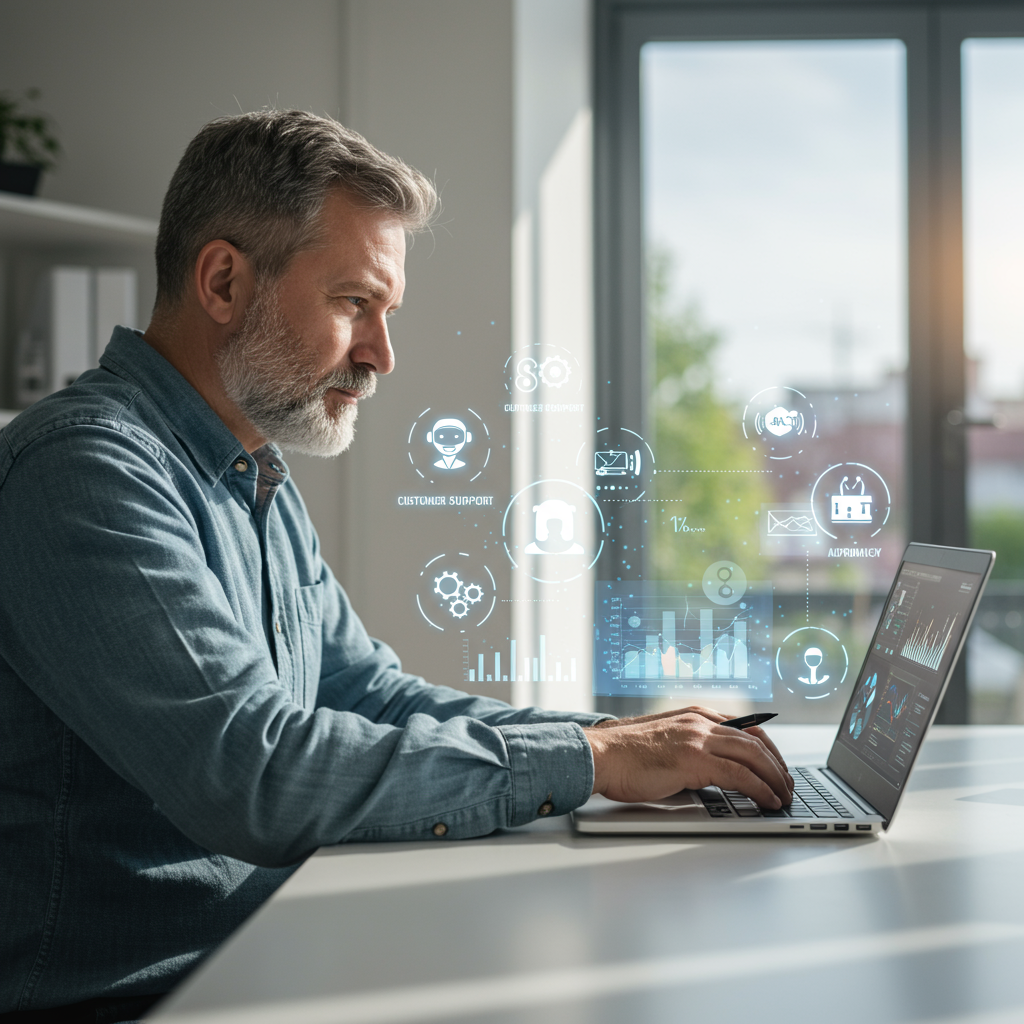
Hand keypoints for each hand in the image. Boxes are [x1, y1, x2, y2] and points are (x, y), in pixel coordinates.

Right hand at [584, 707, 792, 808]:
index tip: (777, 767)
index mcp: (695, 715)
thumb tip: (713, 771)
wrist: (601, 755)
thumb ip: (691, 748)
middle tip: (788, 786)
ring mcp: (697, 738)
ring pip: (753, 755)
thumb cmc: (625, 755)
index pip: (746, 728)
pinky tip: (768, 801)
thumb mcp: (665, 742)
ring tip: (784, 797)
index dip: (767, 749)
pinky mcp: (693, 759)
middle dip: (778, 766)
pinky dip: (760, 789)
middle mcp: (700, 721)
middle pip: (756, 740)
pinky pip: (740, 774)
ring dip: (775, 779)